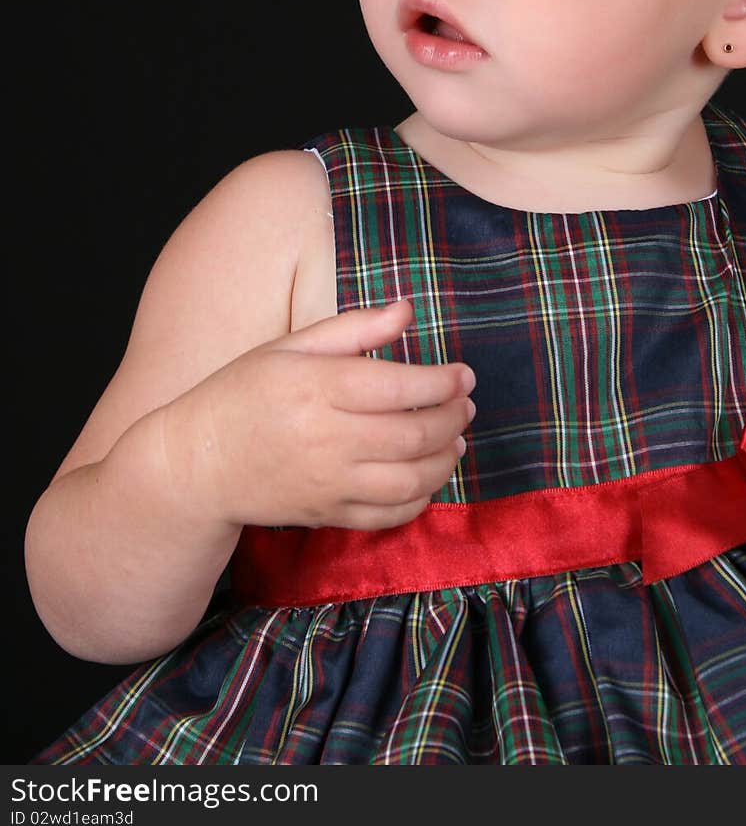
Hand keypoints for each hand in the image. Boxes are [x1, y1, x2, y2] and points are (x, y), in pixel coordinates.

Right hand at [164, 299, 475, 530]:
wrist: (198, 464)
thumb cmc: (243, 394)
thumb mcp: (291, 347)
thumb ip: (354, 329)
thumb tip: (407, 310)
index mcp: (319, 387)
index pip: (402, 386)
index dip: (444, 382)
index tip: (464, 375)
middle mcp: (328, 438)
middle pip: (415, 433)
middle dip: (454, 418)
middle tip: (466, 405)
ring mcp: (330, 483)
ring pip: (412, 479)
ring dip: (446, 459)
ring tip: (456, 439)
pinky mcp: (329, 515)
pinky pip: (390, 515)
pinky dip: (421, 498)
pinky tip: (428, 476)